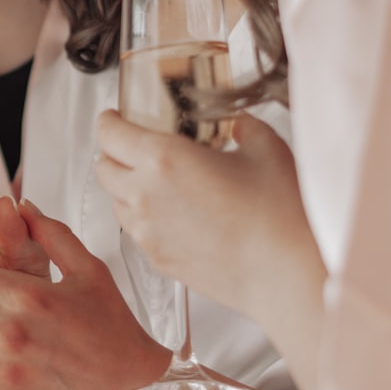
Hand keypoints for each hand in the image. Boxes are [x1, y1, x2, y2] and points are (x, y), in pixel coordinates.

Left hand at [95, 110, 321, 327]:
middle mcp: (144, 196)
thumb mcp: (265, 149)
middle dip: (114, 154)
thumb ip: (243, 128)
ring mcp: (147, 233)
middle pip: (103, 169)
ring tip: (158, 183)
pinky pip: (136, 232)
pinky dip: (144, 219)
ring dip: (126, 188)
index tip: (114, 117)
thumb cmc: (278, 214)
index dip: (109, 121)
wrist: (287, 272)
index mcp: (163, 159)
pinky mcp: (157, 260)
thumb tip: (238, 126)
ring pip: (116, 203)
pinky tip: (175, 215)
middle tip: (136, 148)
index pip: (110, 134)